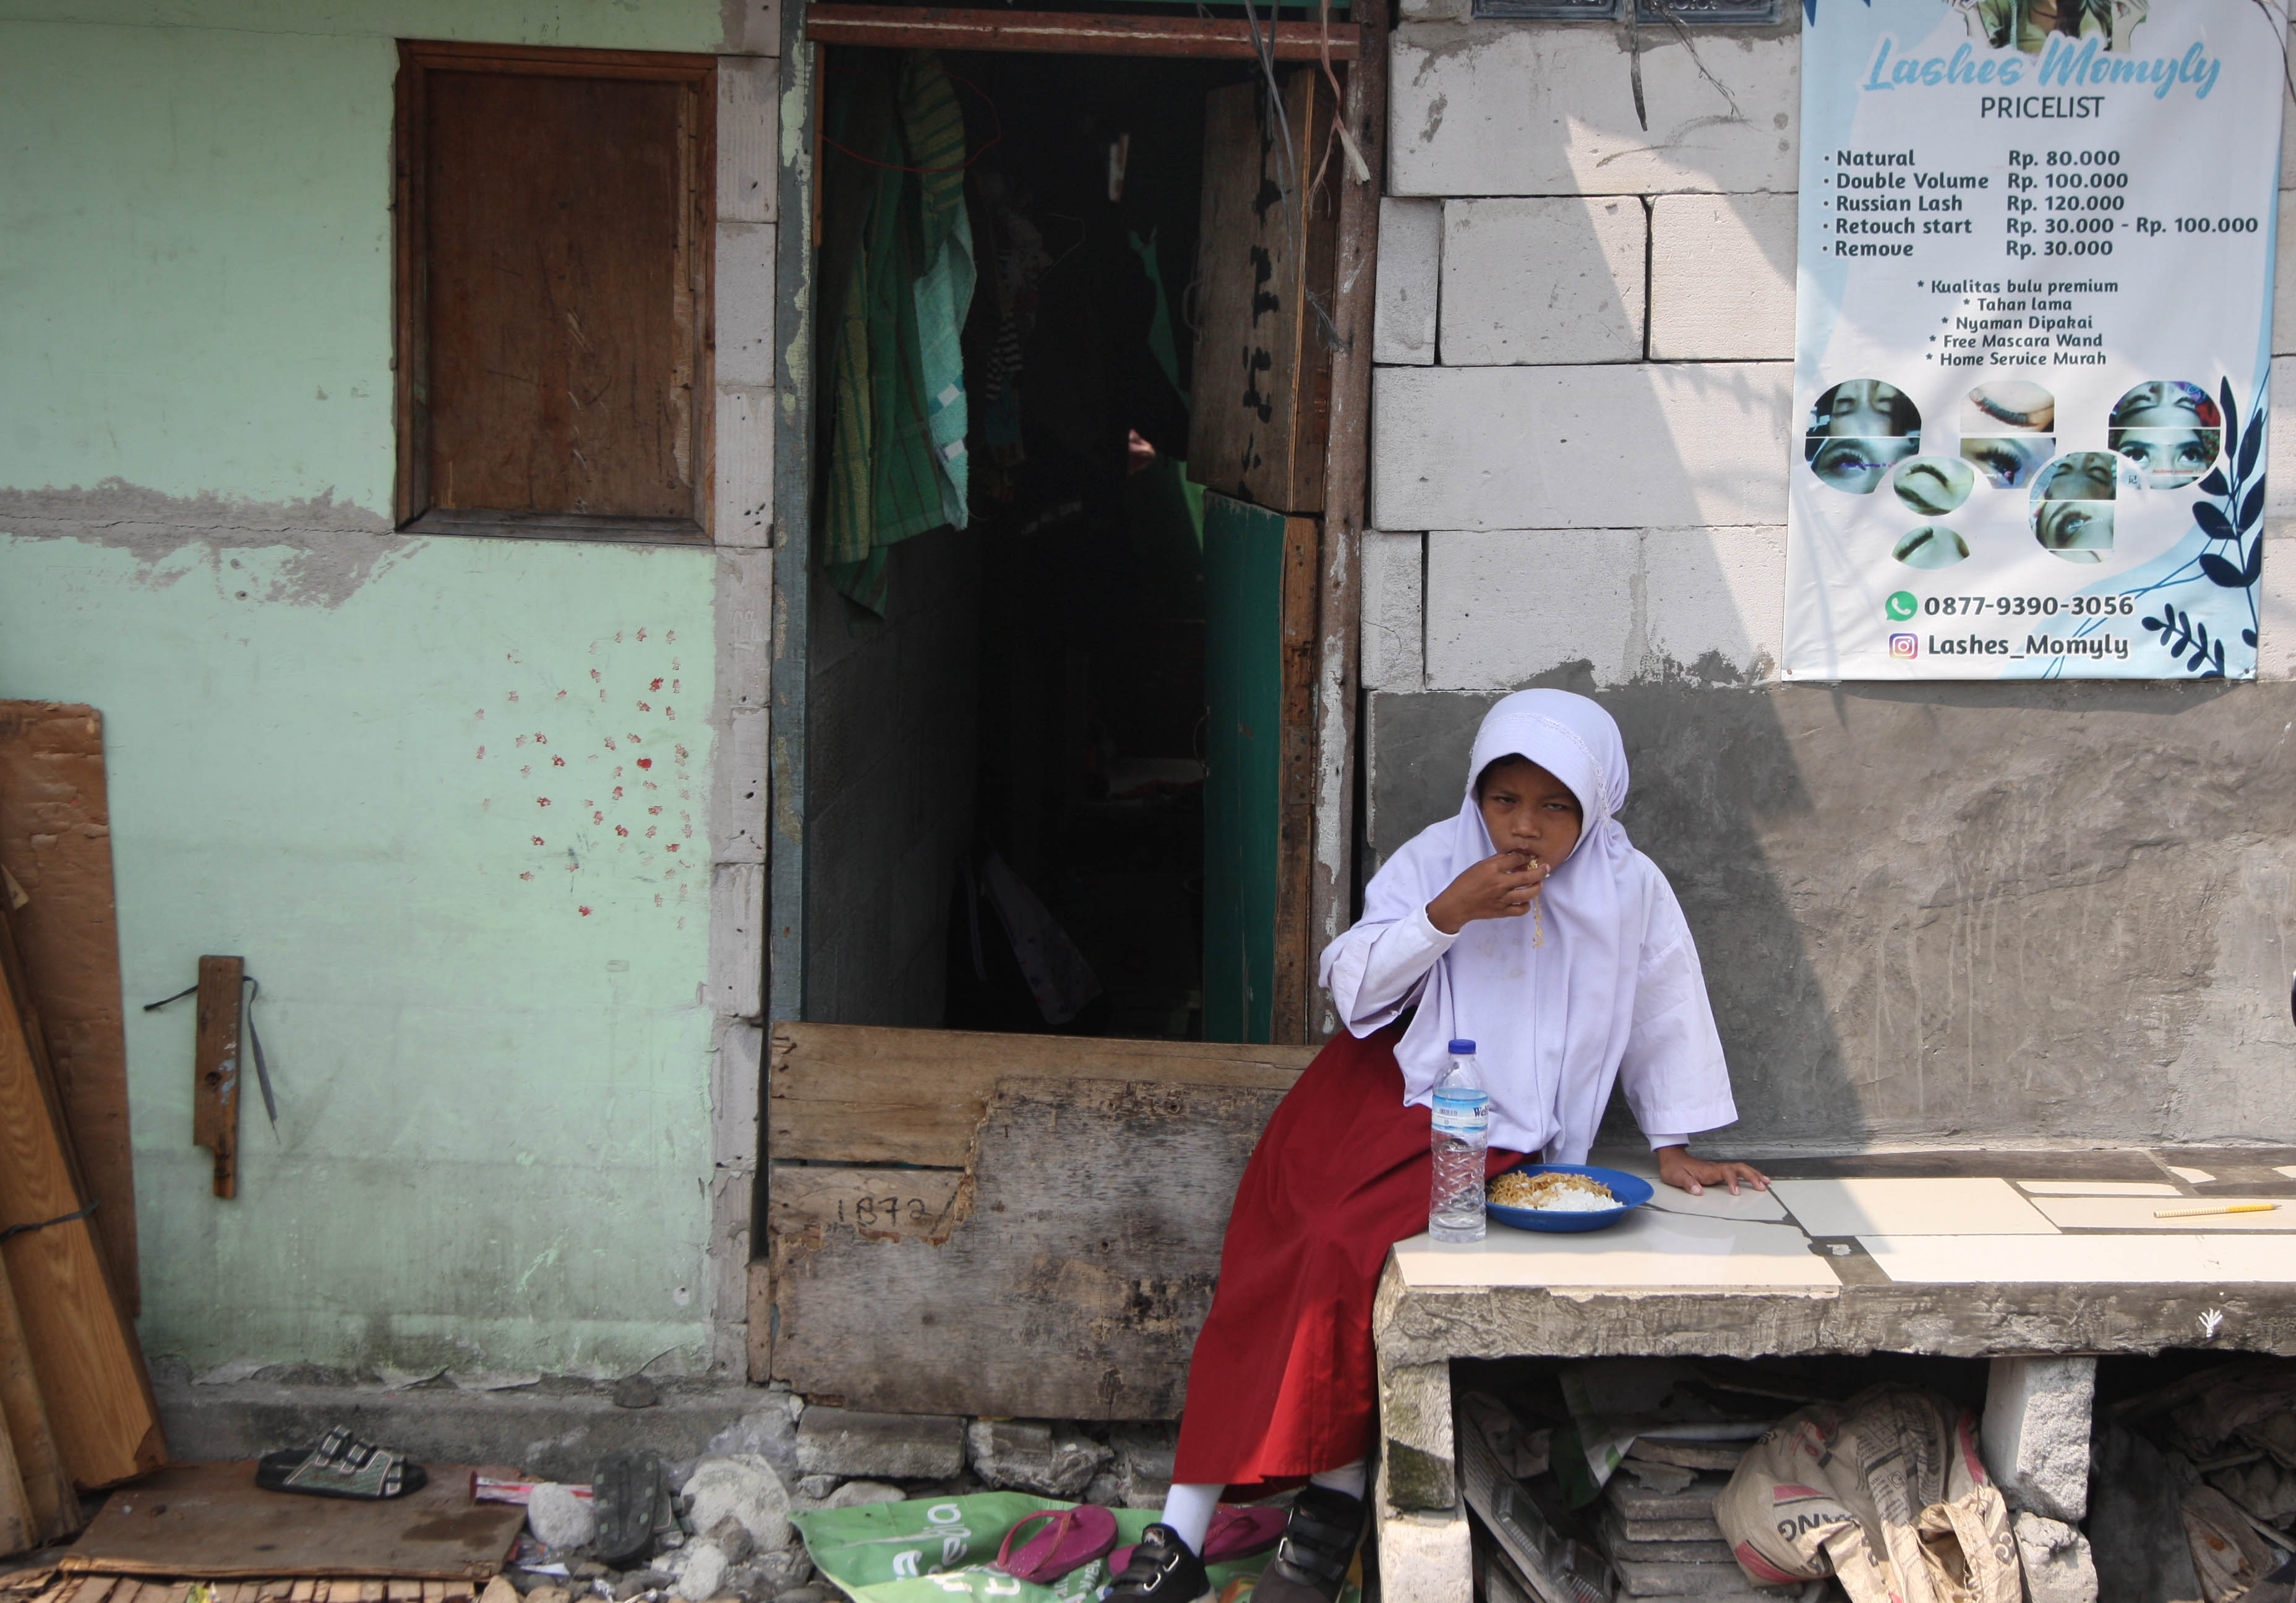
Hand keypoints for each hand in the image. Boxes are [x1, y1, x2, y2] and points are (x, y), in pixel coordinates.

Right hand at [1428, 851, 1547, 934]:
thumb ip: (1497, 861)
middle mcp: (1499, 884)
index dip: (1526, 856)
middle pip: (1528, 877)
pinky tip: (1525, 900)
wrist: (1456, 904)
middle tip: (1546, 867)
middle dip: (1541, 871)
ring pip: (1528, 893)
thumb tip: (1514, 857)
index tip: (1530, 856)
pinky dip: (1526, 904)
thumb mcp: (1479, 866)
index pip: (1516, 859)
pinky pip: (1521, 909)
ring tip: (1539, 884)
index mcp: (1492, 869)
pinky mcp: (1502, 911)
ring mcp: (1502, 899)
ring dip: (1537, 887)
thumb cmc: (1465, 883)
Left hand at [1655, 1145, 1769, 1196]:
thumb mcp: (1676, 1177)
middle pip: (1739, 1168)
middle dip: (1752, 1176)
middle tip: (1762, 1187)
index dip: (1732, 1181)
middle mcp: (1716, 1168)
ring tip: (1766, 1183)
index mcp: (1708, 1170)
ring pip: (1741, 1168)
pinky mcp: (1720, 1172)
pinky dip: (1749, 1175)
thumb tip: (1698, 1191)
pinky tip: (1757, 1180)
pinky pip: (1738, 1172)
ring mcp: (1719, 1169)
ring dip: (1754, 1175)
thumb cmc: (1674, 1168)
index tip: (1736, 1192)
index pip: (1725, 1172)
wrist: (1672, 1159)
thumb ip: (1687, 1183)